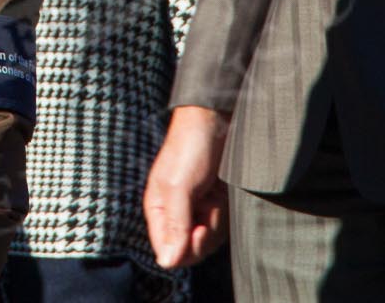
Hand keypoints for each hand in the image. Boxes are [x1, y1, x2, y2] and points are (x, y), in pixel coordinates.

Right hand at [144, 106, 232, 268]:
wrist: (217, 121)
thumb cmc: (191, 148)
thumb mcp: (179, 187)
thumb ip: (174, 225)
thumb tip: (166, 262)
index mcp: (158, 211)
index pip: (168, 252)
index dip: (186, 249)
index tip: (198, 229)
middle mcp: (175, 214)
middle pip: (189, 251)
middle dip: (204, 234)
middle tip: (208, 209)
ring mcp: (196, 211)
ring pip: (208, 241)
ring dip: (216, 222)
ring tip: (215, 197)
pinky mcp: (214, 205)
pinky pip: (221, 228)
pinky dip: (225, 216)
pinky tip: (223, 197)